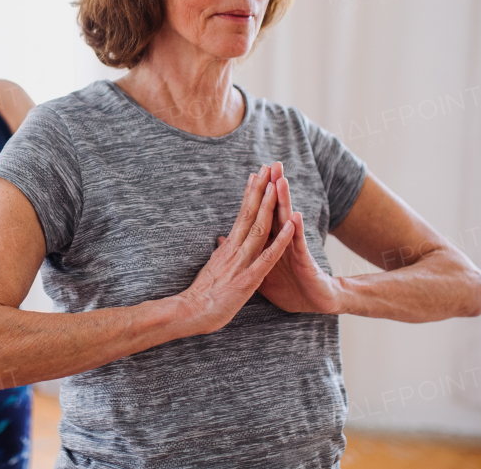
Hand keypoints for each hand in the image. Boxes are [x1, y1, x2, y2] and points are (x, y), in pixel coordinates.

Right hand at [176, 166, 294, 334]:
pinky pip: (268, 255)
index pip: (241, 215)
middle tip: (267, 167)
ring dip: (269, 205)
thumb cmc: (201, 295)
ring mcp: (242, 261)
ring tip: (277, 184)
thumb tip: (220, 241)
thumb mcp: (212, 269)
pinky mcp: (249, 277)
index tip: (255, 176)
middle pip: (249, 213)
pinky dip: (281, 239)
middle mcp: (234, 248)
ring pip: (259, 228)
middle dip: (259, 189)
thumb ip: (220, 254)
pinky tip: (291, 226)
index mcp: (228, 247)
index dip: (250, 195)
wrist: (190, 312)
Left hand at [221, 162, 346, 314]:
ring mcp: (294, 250)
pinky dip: (295, 231)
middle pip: (276, 210)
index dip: (258, 196)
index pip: (263, 215)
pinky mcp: (304, 263)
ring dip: (284, 201)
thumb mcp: (259, 273)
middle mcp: (284, 242)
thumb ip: (244, 255)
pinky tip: (295, 216)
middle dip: (273, 187)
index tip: (252, 175)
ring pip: (288, 222)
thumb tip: (222, 241)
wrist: (315, 304)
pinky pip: (298, 245)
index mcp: (271, 243)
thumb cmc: (290, 288)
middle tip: (271, 164)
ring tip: (281, 180)